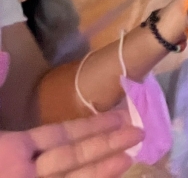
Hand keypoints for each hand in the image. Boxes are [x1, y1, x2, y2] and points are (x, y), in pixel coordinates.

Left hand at [0, 109, 142, 177]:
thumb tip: (4, 56)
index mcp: (10, 149)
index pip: (58, 134)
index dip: (90, 125)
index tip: (121, 114)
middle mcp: (27, 168)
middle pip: (74, 154)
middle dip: (107, 142)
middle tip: (140, 131)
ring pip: (77, 175)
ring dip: (105, 165)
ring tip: (134, 153)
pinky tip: (120, 169)